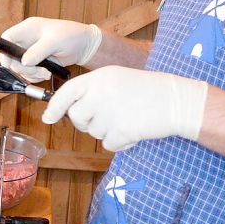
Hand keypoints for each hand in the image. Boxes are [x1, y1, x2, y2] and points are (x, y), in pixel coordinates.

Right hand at [0, 17, 102, 81]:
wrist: (84, 46)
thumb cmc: (72, 36)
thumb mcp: (55, 41)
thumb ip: (38, 51)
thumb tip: (24, 62)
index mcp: (28, 28)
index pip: (8, 38)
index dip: (4, 51)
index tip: (10, 64)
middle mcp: (26, 40)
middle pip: (12, 56)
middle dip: (23, 68)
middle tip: (37, 71)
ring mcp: (31, 52)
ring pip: (20, 67)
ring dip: (31, 74)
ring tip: (46, 72)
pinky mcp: (36, 62)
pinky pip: (28, 73)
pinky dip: (36, 77)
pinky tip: (47, 73)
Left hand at [42, 66, 208, 150]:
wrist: (176, 101)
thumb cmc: (147, 90)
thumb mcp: (116, 80)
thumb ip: (92, 91)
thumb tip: (70, 110)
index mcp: (99, 79)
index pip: (67, 92)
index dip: (54, 107)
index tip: (48, 118)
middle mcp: (100, 94)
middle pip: (77, 117)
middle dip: (87, 122)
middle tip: (107, 117)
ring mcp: (110, 113)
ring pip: (94, 132)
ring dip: (107, 131)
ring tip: (128, 118)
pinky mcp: (121, 131)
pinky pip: (108, 144)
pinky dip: (120, 142)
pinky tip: (135, 129)